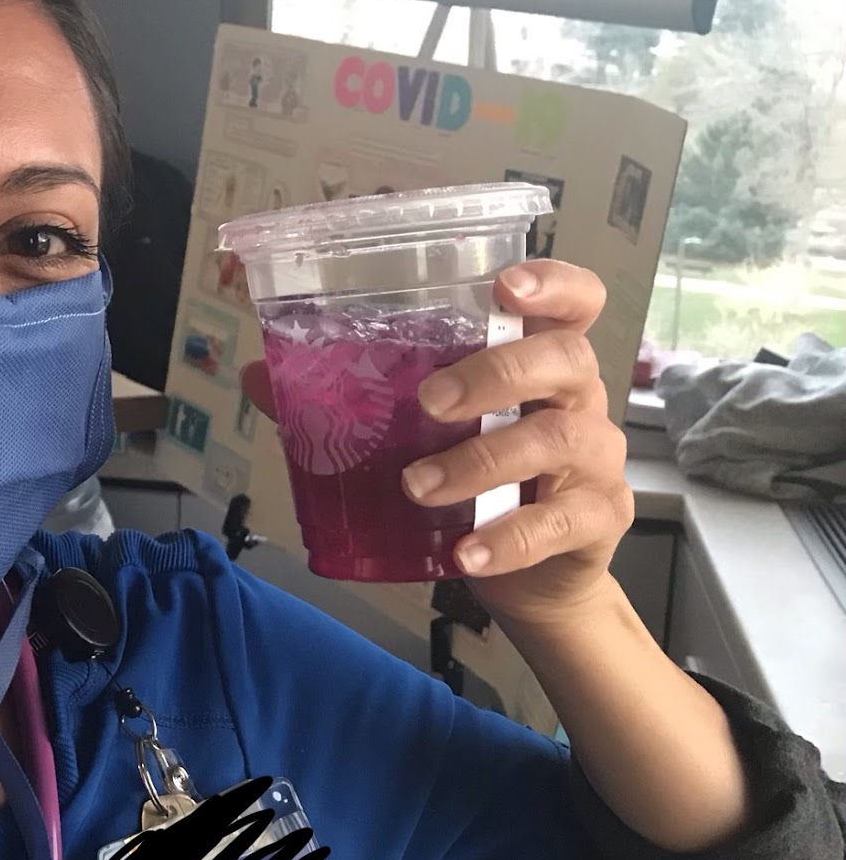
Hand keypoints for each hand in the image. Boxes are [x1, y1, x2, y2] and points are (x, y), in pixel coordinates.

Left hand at [241, 260, 632, 626]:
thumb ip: (345, 402)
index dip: (553, 282)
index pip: (574, 301)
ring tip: (418, 486)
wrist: (528, 578)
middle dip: (495, 373)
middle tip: (428, 402)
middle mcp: (577, 398)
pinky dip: (510, 538)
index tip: (507, 285)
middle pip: (566, 357)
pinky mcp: (600, 518)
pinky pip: (563, 522)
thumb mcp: (414, 435)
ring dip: (482, 462)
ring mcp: (595, 457)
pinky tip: (465, 553)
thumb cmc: (472, 482)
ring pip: (558, 438)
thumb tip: (260, 373)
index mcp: (537, 361)